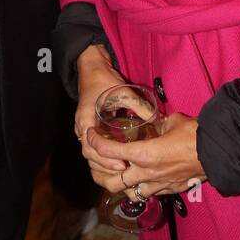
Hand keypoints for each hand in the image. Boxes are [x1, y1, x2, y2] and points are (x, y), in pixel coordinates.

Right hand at [74, 43, 126, 185]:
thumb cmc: (104, 80)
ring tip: (123, 171)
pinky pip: (94, 148)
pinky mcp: (92, 129)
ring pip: (91, 154)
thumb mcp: (122, 91)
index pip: (90, 146)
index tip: (120, 163)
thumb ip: (139, 105)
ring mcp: (85, 130)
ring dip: (104, 164)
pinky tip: (118, 162)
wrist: (92, 69)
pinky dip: (103, 158)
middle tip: (125, 170)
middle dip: (105, 165)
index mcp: (85, 119)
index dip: (104, 158)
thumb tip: (157, 120)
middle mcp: (82, 128)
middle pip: (89, 155)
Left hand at [86, 112, 206, 197]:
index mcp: (143, 154)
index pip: (107, 151)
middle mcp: (145, 173)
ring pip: (128, 193)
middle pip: (111, 182)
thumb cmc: (194, 133)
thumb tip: (153, 123)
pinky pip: (148, 194)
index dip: (94, 142)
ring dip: (119, 184)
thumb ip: (156, 124)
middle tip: (96, 162)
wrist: (218, 152)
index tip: (90, 134)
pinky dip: (139, 188)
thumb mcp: (170, 121)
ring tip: (117, 174)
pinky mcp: (169, 190)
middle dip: (98, 173)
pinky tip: (140, 179)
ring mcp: (157, 185)